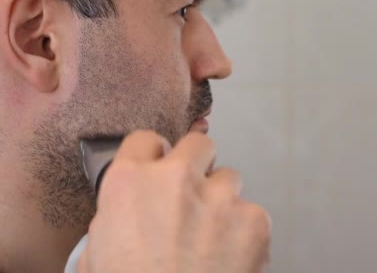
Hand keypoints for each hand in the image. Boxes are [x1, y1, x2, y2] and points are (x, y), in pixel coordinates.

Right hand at [77, 131, 270, 272]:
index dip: (152, 158)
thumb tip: (133, 209)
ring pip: (229, 178)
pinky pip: (252, 213)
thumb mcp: (98, 254)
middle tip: (193, 197)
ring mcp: (222, 197)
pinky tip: (231, 259)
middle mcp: (177, 178)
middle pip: (198, 144)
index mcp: (130, 183)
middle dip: (196, 165)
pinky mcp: (256, 220)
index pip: (146, 139)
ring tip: (213, 238)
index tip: (158, 173)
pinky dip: (245, 232)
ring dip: (222, 201)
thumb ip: (118, 217)